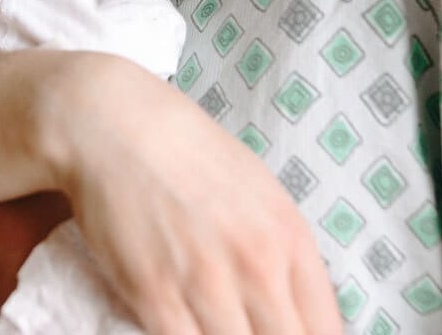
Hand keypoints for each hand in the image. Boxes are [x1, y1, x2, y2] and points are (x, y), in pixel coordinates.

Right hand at [44, 56, 341, 334]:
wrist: (115, 126)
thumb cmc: (187, 155)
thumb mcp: (260, 194)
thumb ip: (284, 254)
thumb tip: (299, 310)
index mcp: (290, 238)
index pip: (326, 327)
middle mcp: (257, 264)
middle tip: (248, 329)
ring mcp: (206, 282)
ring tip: (215, 326)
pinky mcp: (154, 294)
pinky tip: (186, 328)